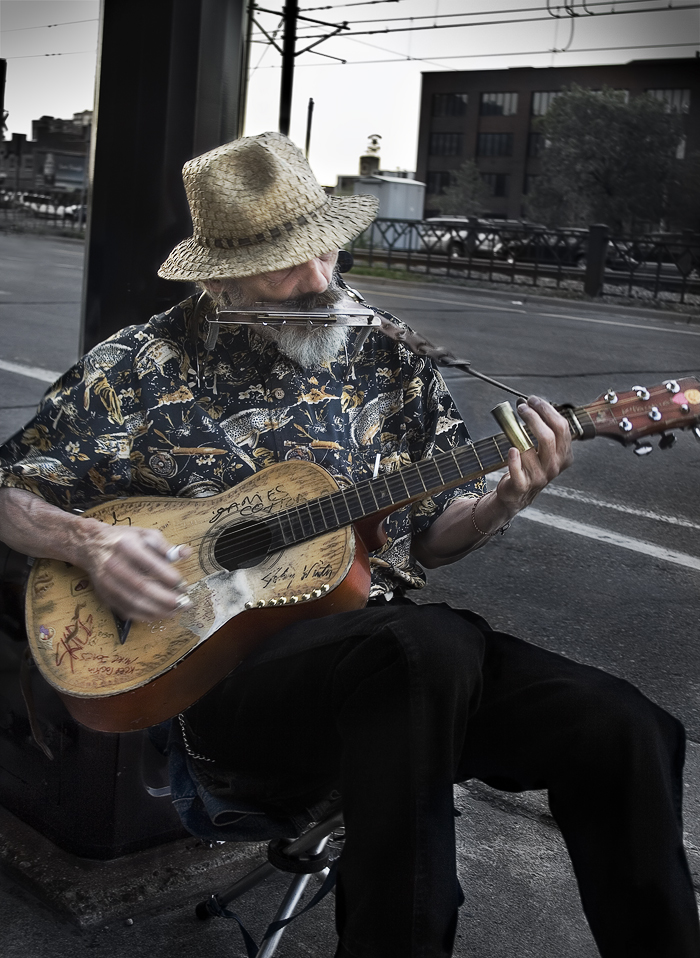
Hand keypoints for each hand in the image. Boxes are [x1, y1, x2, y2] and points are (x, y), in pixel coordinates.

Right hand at [80, 520, 190, 621]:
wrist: (91, 545)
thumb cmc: (124, 539)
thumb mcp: (145, 534)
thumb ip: (166, 546)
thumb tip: (185, 554)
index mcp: (126, 546)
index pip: (149, 564)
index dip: (168, 576)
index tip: (183, 583)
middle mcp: (114, 565)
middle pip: (142, 587)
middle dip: (166, 598)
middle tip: (185, 602)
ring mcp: (107, 583)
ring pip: (134, 602)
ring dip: (158, 610)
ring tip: (176, 610)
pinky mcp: (105, 596)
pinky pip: (127, 611)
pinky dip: (146, 615)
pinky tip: (160, 613)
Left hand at [494, 395, 572, 518]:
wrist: (518, 493)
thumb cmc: (530, 466)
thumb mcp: (544, 450)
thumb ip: (543, 429)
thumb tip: (527, 403)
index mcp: (564, 455)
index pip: (561, 427)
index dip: (547, 410)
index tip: (533, 400)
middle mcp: (555, 466)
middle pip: (548, 437)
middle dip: (534, 417)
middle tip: (522, 407)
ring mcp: (540, 477)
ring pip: (530, 450)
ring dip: (520, 433)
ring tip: (512, 421)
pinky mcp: (522, 485)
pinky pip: (518, 470)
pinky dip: (514, 459)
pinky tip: (512, 449)